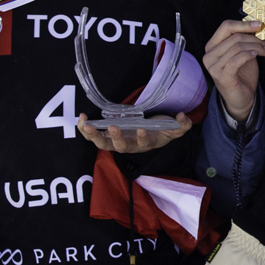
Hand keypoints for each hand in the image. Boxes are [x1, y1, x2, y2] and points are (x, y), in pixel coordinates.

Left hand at [76, 113, 191, 152]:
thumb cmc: (162, 131)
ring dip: (94, 136)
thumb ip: (182, 125)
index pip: (144, 143)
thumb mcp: (174, 129)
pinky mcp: (107, 136)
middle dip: (115, 138)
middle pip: (120, 147)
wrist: (150, 133)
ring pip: (104, 144)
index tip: (142, 129)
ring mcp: (117, 142)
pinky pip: (94, 136)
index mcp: (146, 143)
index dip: (143, 138)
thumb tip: (183, 117)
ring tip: (87, 125)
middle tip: (112, 127)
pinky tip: (82, 119)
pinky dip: (86, 130)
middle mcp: (129, 145)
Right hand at [202, 19, 264, 123]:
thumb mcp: (244, 52)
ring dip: (256, 47)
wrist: (241, 98)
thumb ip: (247, 40)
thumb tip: (260, 28)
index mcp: (212, 45)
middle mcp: (209, 55)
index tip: (259, 25)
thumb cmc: (241, 74)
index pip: (226, 26)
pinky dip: (248, 55)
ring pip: (237, 47)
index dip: (243, 24)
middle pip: (234, 37)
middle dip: (255, 38)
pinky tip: (256, 55)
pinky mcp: (221, 76)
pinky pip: (236, 60)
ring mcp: (213, 66)